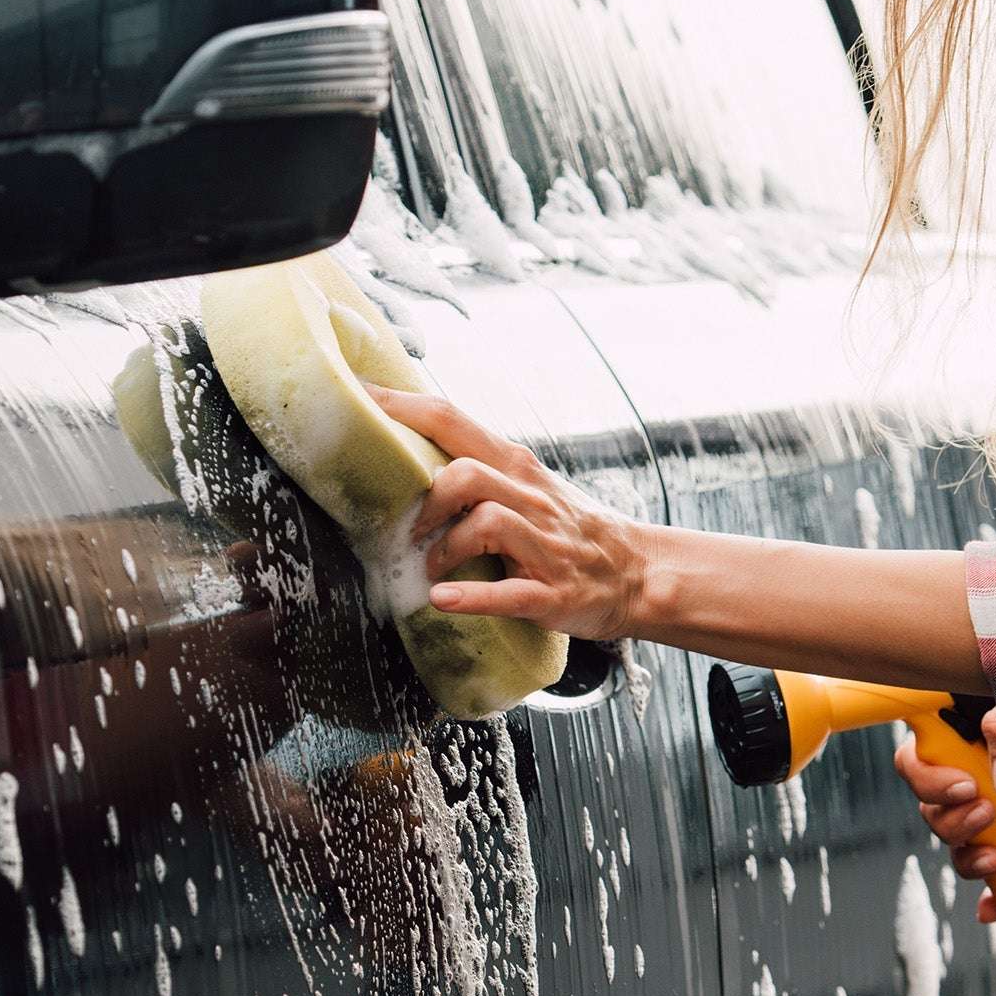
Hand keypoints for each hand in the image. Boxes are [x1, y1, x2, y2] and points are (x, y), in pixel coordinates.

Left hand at [366, 385, 648, 637]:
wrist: (637, 571)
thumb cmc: (570, 528)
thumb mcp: (529, 485)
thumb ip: (479, 467)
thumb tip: (411, 455)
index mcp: (516, 467)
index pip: (450, 421)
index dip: (401, 408)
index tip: (358, 396)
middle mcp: (530, 498)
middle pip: (467, 474)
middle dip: (428, 500)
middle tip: (410, 530)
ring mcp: (543, 546)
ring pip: (487, 524)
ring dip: (446, 548)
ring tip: (431, 569)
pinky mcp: (551, 593)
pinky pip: (508, 592)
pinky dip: (470, 596)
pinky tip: (442, 599)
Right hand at [893, 706, 995, 921]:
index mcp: (967, 733)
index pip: (918, 756)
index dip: (925, 777)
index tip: (964, 785)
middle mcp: (977, 772)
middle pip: (931, 806)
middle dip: (949, 818)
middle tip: (987, 811)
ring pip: (958, 841)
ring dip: (966, 854)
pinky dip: (993, 897)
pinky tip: (993, 908)